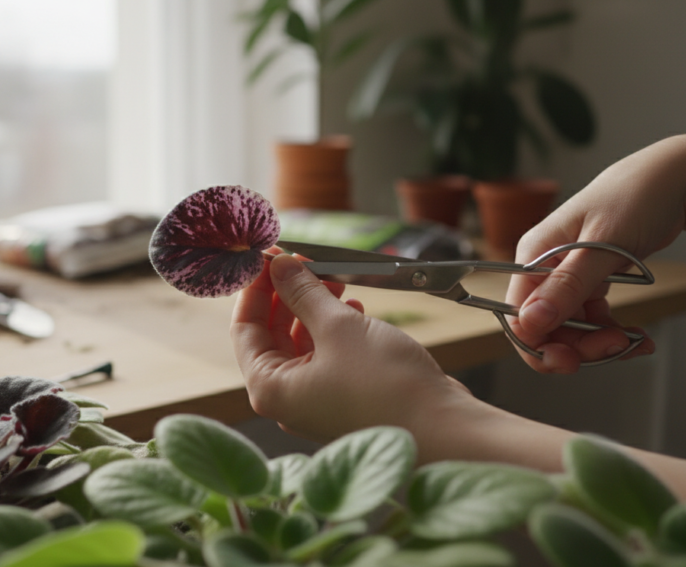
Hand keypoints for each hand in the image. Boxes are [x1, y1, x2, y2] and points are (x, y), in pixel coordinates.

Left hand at [231, 252, 471, 443]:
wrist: (442, 428)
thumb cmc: (385, 386)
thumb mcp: (337, 326)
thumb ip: (302, 292)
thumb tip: (277, 265)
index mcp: (270, 389)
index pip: (243, 328)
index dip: (255, 287)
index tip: (269, 256)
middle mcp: (287, 400)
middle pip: (272, 334)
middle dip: (289, 293)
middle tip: (306, 261)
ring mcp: (316, 402)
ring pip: (302, 343)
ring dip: (315, 307)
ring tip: (336, 279)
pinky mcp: (345, 399)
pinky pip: (327, 356)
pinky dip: (335, 329)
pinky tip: (354, 307)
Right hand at [503, 138, 685, 372]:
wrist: (672, 181)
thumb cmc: (635, 199)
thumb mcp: (602, 245)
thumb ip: (567, 285)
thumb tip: (530, 321)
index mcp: (534, 255)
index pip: (517, 314)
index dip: (538, 344)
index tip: (570, 362)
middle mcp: (544, 268)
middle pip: (544, 327)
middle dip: (577, 346)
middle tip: (616, 348)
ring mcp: (566, 276)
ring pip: (569, 328)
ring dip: (600, 343)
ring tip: (635, 341)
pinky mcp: (588, 281)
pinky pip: (591, 320)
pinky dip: (613, 333)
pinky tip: (638, 336)